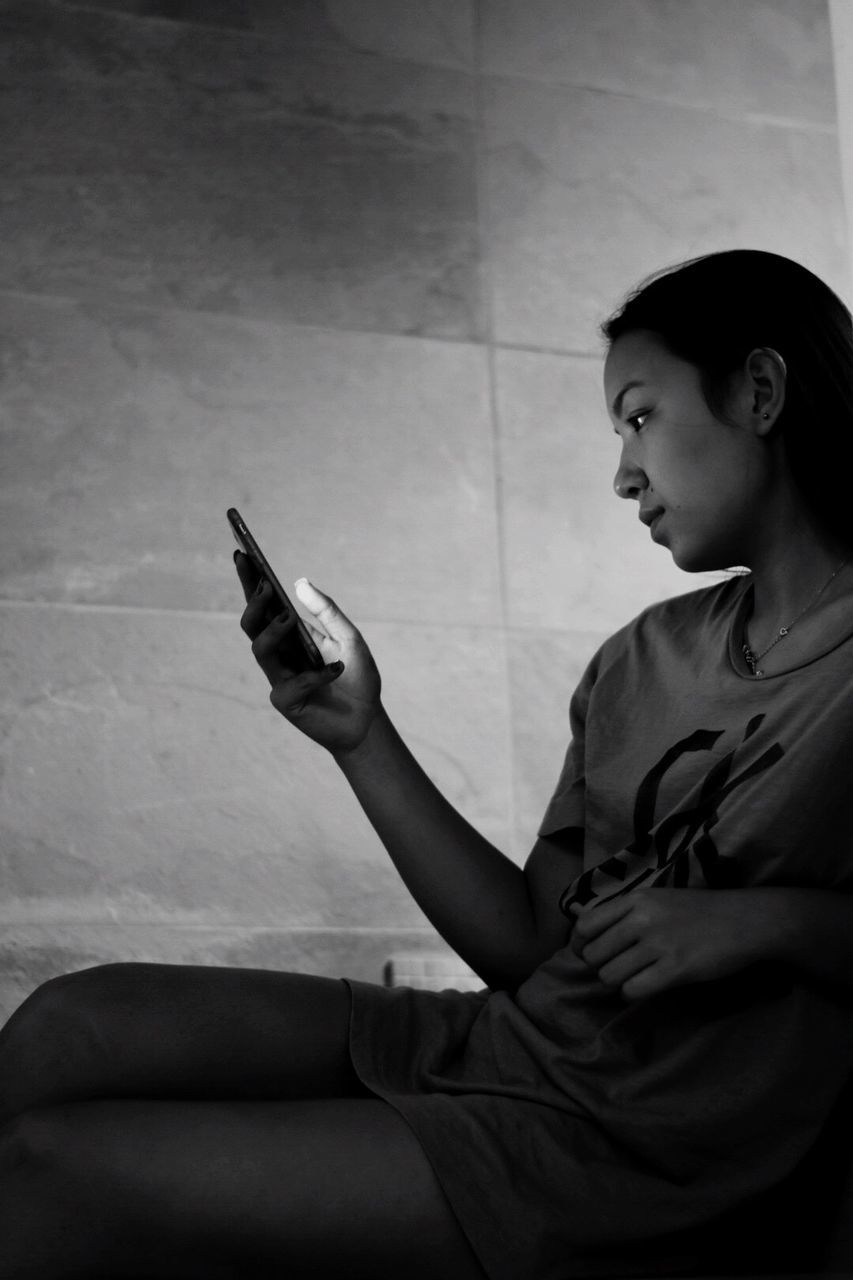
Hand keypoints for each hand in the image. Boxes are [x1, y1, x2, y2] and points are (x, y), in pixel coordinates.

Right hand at [235, 551, 381, 753]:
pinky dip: (317, 675)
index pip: (264, 605)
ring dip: (273, 631)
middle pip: (252, 625)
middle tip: (264, 585)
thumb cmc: (357, 678)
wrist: (367, 720)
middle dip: (253, 603)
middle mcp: (279, 654)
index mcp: (290, 635)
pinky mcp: (286, 702)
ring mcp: (279, 678)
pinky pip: (292, 684)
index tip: (242, 554)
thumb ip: (327, 612)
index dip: (250, 581)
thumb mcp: (350, 638)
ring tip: (289, 617)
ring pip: (260, 649)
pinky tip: (337, 669)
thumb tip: (299, 582)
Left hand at [569, 888, 772, 1001]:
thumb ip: (625, 911)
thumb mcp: (659, 898)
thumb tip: (587, 930)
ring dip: (619, 981)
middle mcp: (642, 919)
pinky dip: (634, 992)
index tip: (590, 953)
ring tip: (637, 975)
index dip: (581, 944)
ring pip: (610, 975)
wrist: (746, 921)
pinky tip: (648, 984)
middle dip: (602, 966)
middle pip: (593, 954)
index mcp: (636, 899)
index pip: (584, 925)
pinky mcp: (675, 969)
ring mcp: (659, 944)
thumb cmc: (700, 911)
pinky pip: (633, 990)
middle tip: (620, 966)